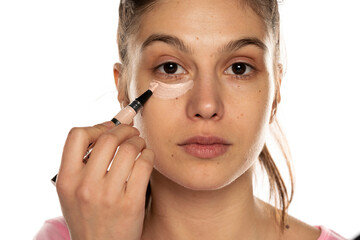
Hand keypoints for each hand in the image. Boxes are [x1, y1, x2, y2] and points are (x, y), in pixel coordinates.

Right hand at [56, 122, 153, 239]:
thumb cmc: (88, 217)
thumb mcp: (71, 192)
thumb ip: (81, 164)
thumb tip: (105, 131)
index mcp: (67, 180)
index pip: (76, 136)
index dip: (95, 127)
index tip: (107, 129)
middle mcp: (86, 187)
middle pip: (108, 139)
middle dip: (123, 130)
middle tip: (130, 132)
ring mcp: (109, 196)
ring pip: (129, 149)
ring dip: (138, 141)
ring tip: (140, 144)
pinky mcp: (131, 203)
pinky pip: (144, 164)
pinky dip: (148, 155)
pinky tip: (146, 157)